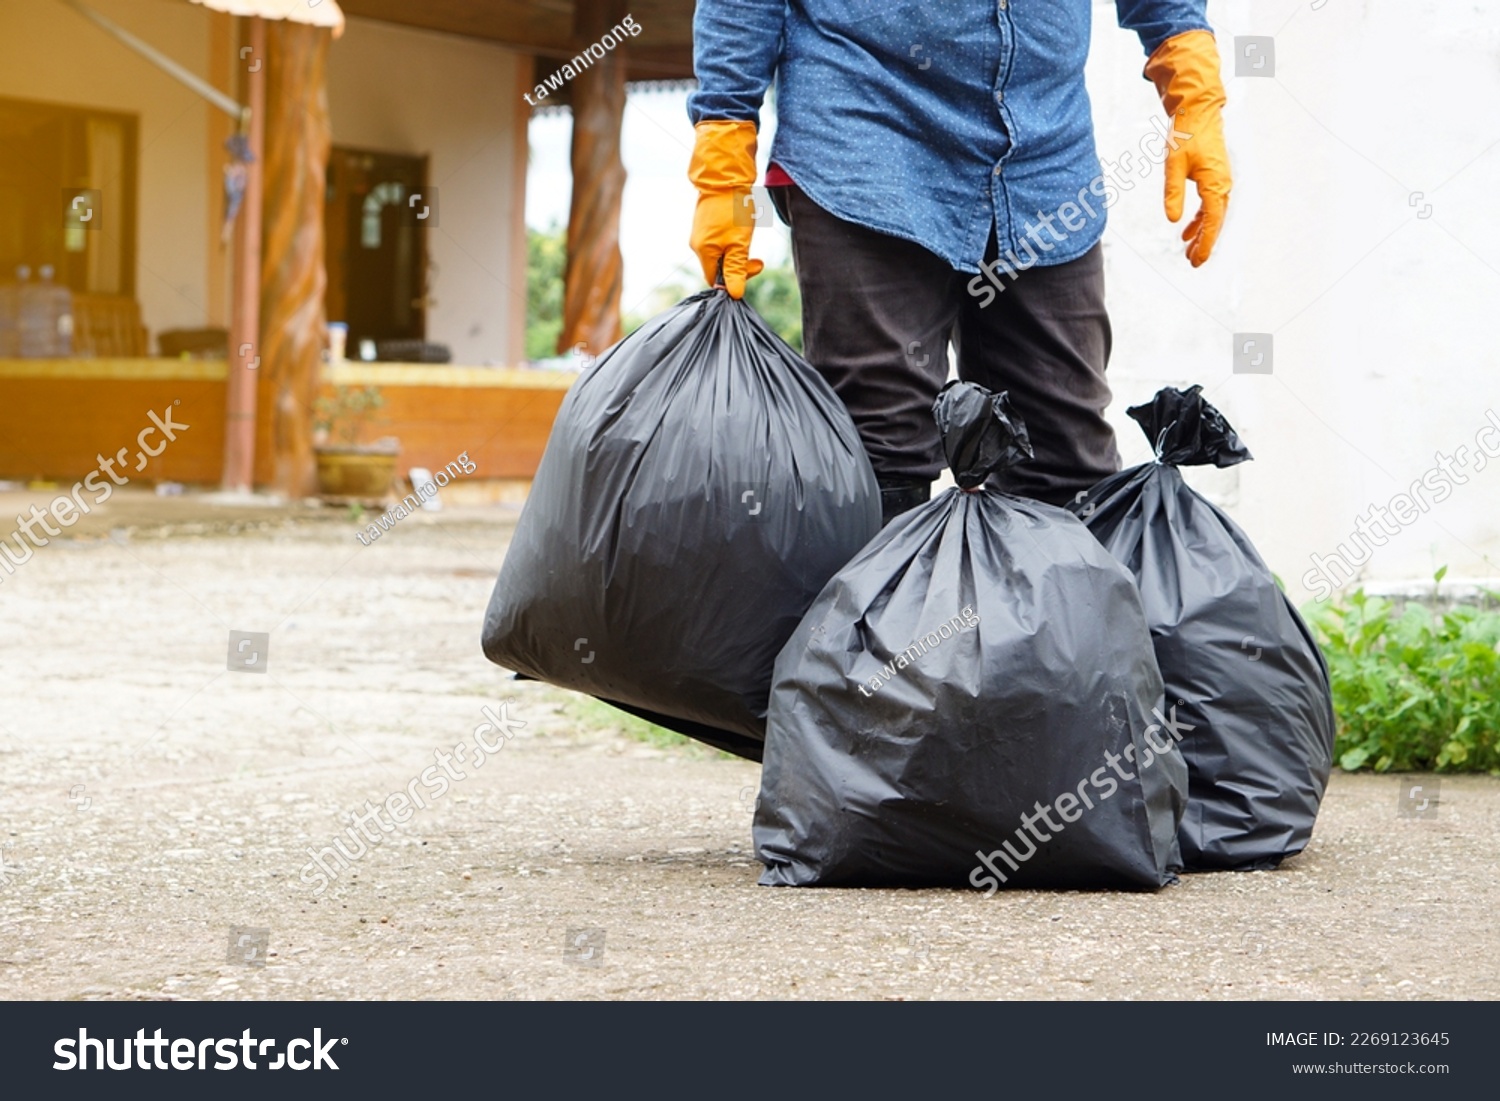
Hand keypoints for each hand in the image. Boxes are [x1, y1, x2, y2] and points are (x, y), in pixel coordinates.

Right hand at [688, 120, 764, 297]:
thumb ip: (736, 270)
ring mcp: (700, 232)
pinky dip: (733, 240)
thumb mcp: (739, 243)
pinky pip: (719, 240)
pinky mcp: (705, 222)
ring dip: (738, 251)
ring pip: (721, 253)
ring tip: (749, 236)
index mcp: (703, 252)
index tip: (755, 265)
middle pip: (719, 267)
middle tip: (759, 259)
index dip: (735, 279)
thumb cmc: (733, 210)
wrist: (726, 175)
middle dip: (740, 265)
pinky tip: (741, 227)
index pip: (716, 280)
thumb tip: (734, 294)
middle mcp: (697, 244)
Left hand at [1145, 30, 1231, 266]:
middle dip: (1205, 243)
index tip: (1197, 261)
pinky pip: (1210, 204)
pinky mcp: (1214, 177)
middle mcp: (1223, 185)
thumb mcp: (1173, 165)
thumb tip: (1173, 220)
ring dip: (1202, 233)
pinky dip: (1200, 219)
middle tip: (1193, 262)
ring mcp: (1221, 181)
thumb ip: (1173, 194)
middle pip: (1216, 222)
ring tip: (1188, 251)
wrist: (1198, 110)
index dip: (1205, 243)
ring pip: (1213, 215)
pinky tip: (1187, 230)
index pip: (1212, 222)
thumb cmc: (1187, 135)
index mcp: (1216, 184)